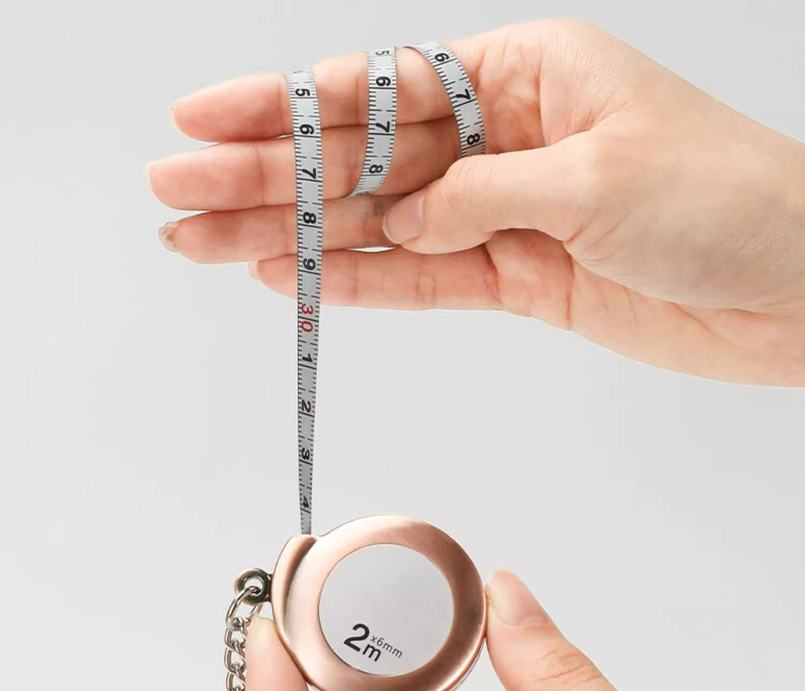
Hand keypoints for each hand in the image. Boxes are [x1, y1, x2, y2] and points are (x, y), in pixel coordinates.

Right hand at [148, 19, 804, 385]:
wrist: (791, 289)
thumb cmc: (728, 200)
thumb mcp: (597, 177)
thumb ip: (479, 196)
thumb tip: (395, 219)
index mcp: (524, 74)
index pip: (380, 89)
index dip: (284, 107)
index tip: (202, 120)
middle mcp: (501, 138)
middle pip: (360, 160)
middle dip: (263, 178)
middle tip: (176, 198)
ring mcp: (500, 213)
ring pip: (377, 226)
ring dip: (289, 238)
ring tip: (205, 247)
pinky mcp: (515, 278)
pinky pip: (420, 280)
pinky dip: (359, 283)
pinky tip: (291, 279)